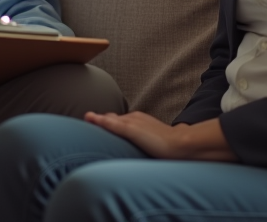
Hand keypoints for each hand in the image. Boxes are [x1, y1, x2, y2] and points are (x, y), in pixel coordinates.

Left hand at [84, 112, 237, 161]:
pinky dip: (101, 121)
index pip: (118, 120)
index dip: (106, 122)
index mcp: (139, 119)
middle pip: (111, 118)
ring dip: (96, 120)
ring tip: (85, 118)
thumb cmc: (171, 146)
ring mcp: (132, 123)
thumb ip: (144, 141)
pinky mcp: (132, 129)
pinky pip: (112, 124)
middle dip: (99, 120)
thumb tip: (143, 148)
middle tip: (87, 120)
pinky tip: (91, 118)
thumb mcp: (153, 140)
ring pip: (109, 120)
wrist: (181, 144)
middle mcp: (134, 118)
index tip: (96, 123)